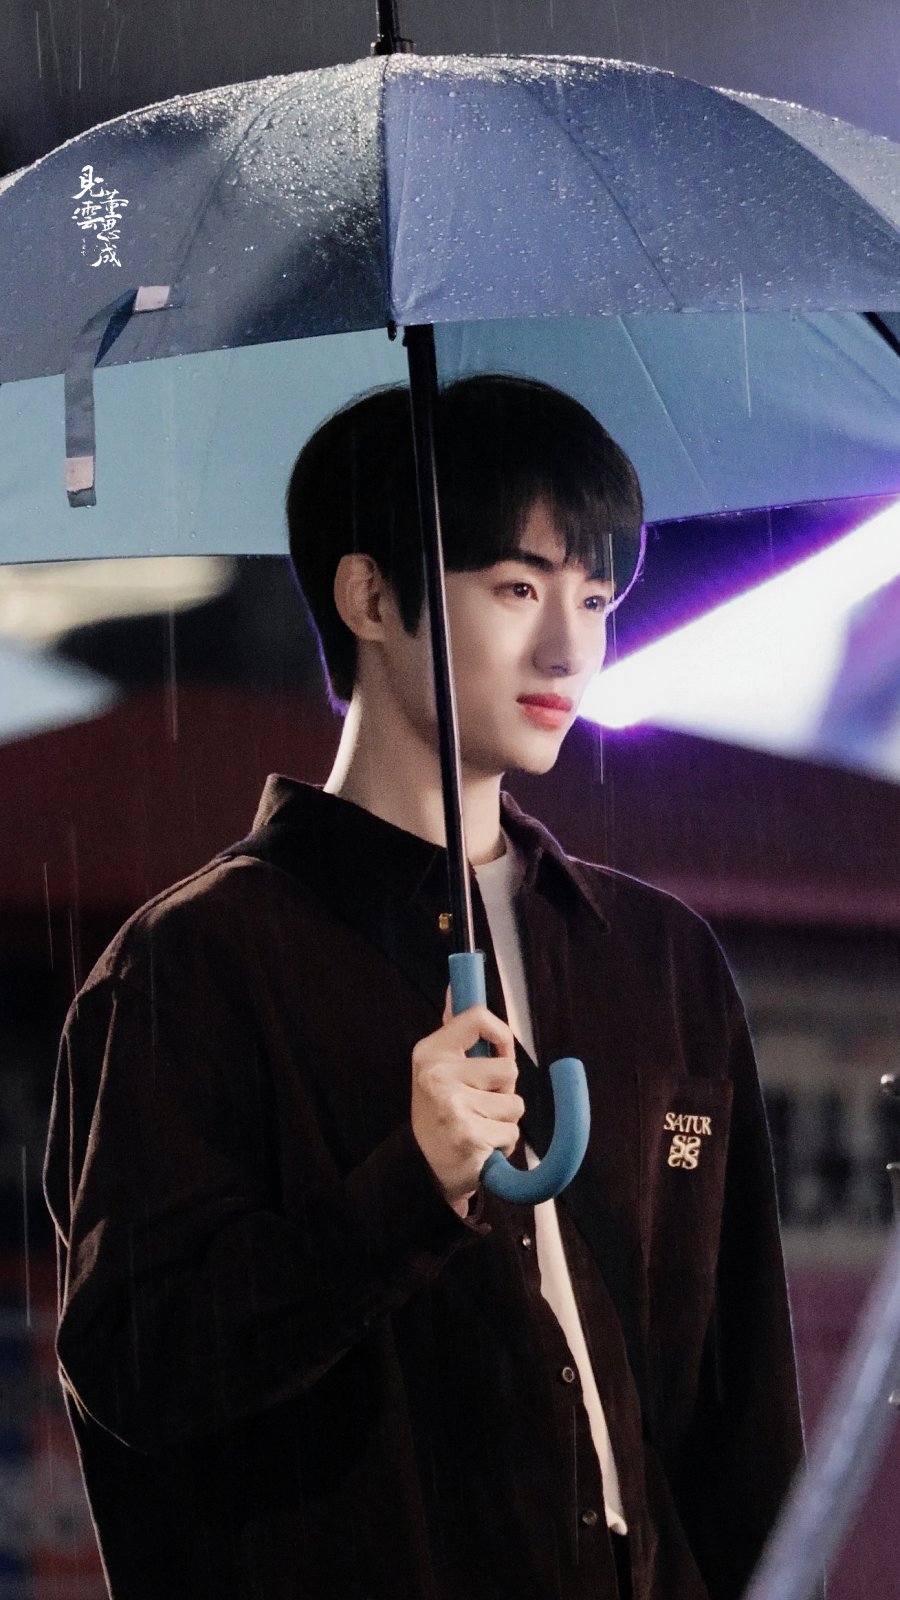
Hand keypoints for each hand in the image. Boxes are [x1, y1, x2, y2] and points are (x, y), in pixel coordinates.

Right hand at [411, 991, 522, 1215]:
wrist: (423, 1167)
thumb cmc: (440, 1112)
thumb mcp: (439, 1067)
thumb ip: (456, 1030)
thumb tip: (457, 985)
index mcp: (431, 1051)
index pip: (478, 1017)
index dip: (502, 1035)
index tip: (500, 1052)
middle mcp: (437, 1074)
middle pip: (508, 1068)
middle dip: (503, 1090)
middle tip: (478, 1104)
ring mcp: (452, 1104)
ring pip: (514, 1103)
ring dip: (504, 1120)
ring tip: (478, 1125)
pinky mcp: (468, 1134)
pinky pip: (512, 1132)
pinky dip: (503, 1144)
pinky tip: (479, 1146)